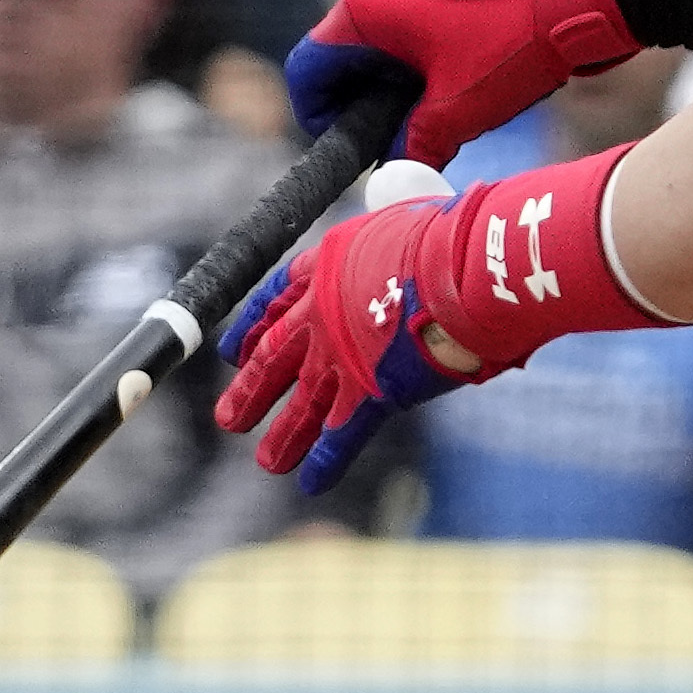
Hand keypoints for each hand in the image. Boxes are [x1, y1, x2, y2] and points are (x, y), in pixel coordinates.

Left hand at [214, 149, 642, 488]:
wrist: (462, 269)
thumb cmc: (451, 236)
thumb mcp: (406, 217)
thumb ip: (392, 229)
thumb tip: (406, 211)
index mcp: (327, 264)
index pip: (277, 299)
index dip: (256, 326)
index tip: (235, 350)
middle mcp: (321, 315)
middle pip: (274, 358)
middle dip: (252, 391)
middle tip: (230, 418)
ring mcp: (341, 357)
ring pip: (301, 404)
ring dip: (283, 435)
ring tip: (268, 462)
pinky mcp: (369, 392)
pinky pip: (341, 435)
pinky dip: (325, 461)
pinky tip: (310, 481)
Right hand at [291, 0, 634, 163]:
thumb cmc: (517, 41)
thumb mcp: (460, 109)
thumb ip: (416, 142)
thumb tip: (398, 167)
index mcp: (366, 5)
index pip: (311, 65)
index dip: (319, 113)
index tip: (347, 143)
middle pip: (345, 46)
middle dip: (362, 94)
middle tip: (395, 134)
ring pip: (382, 27)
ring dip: (394, 70)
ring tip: (433, 107)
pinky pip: (413, 6)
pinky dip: (421, 42)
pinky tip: (458, 70)